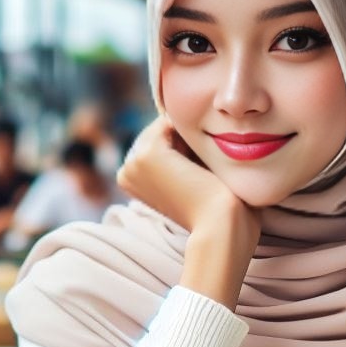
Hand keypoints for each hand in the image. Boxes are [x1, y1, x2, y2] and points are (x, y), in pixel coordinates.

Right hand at [116, 117, 259, 248]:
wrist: (219, 224)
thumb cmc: (215, 208)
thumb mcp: (188, 179)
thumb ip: (180, 156)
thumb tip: (182, 126)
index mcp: (131, 181)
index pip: (156, 145)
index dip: (184, 149)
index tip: (201, 173)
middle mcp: (125, 172)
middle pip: (159, 134)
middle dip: (184, 140)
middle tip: (203, 171)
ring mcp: (132, 162)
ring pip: (165, 127)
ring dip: (188, 137)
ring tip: (202, 170)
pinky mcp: (147, 153)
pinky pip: (170, 122)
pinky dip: (190, 134)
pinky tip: (200, 161)